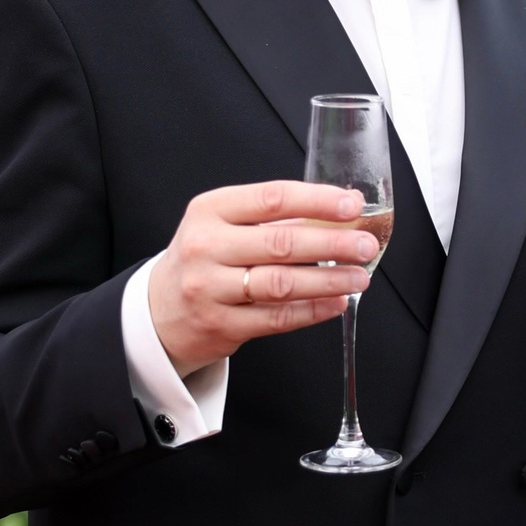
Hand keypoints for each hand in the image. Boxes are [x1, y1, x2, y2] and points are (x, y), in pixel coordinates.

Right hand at [147, 180, 382, 376]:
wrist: (160, 310)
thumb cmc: (204, 259)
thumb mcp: (223, 225)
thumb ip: (274, 217)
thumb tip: (340, 211)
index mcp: (210, 211)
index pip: (272, 199)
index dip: (317, 201)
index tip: (352, 205)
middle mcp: (206, 247)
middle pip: (281, 243)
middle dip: (333, 244)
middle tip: (366, 244)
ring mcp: (210, 289)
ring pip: (281, 284)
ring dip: (329, 281)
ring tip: (360, 277)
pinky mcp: (221, 325)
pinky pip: (277, 318)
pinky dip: (312, 311)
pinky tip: (337, 303)